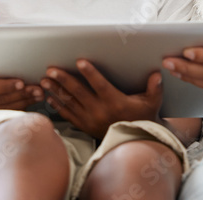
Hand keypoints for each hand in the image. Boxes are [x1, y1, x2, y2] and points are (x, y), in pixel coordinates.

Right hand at [0, 57, 42, 114]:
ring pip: (6, 108)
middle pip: (0, 99)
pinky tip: (33, 99)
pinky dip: (22, 106)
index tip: (22, 82)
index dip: (6, 86)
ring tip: (39, 93)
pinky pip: (7, 113)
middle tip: (38, 88)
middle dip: (21, 94)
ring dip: (25, 100)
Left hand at [42, 60, 162, 138]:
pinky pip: (68, 115)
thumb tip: (157, 74)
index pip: (99, 84)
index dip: (89, 72)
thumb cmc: (142, 117)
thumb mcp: (152, 103)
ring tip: (45, 81)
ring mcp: (90, 119)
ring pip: (70, 102)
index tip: (79, 61)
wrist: (134, 141)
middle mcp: (100, 110)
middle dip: (63, 79)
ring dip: (56, 91)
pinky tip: (50, 98)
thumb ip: (154, 88)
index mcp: (115, 101)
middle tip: (51, 69)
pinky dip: (58, 106)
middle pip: (78, 92)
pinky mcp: (84, 126)